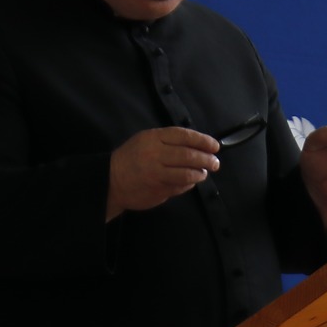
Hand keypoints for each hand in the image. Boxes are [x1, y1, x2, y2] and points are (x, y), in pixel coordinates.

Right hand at [106, 127, 220, 219]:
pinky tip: (191, 181)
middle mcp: (155, 155)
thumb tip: (197, 144)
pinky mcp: (158, 189)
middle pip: (189, 156)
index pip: (184, 136)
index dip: (202, 141)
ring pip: (187, 174)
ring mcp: (157, 174)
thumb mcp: (145, 140)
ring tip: (204, 173)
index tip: (214, 146)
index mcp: (153, 138)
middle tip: (215, 162)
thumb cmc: (131, 158)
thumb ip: (168, 140)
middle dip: (206, 159)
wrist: (111, 181)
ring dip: (200, 173)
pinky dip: (189, 184)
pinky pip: (181, 187)